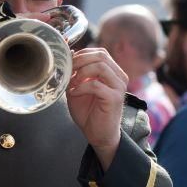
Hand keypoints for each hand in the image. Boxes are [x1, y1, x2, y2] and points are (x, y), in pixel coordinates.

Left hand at [66, 48, 128, 170]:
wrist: (98, 134)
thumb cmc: (88, 112)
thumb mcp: (77, 88)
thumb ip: (74, 74)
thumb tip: (67, 56)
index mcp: (112, 72)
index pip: (99, 52)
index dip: (82, 54)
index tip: (68, 64)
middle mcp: (119, 77)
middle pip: (101, 55)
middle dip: (80, 60)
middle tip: (68, 70)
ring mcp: (119, 87)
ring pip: (100, 66)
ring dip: (81, 72)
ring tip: (71, 83)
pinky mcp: (114, 98)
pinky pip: (96, 85)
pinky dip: (81, 87)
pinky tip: (73, 93)